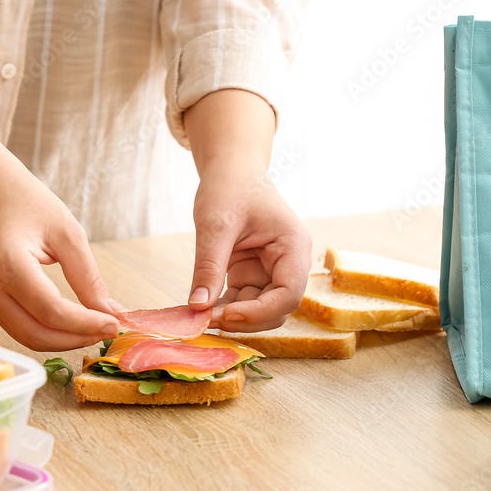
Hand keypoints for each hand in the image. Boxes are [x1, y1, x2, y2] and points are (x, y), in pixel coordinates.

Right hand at [0, 89, 121, 350]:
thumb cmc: (26, 203)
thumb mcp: (67, 233)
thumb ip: (88, 277)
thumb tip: (111, 312)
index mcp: (7, 263)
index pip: (50, 310)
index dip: (84, 324)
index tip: (114, 324)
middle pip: (35, 333)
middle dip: (75, 339)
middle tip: (107, 331)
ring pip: (26, 337)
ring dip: (62, 340)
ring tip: (95, 330)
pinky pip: (20, 327)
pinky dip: (49, 332)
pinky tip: (74, 325)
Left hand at [183, 89, 310, 331]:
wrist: (231, 169)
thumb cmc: (229, 186)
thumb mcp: (216, 224)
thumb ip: (209, 266)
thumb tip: (197, 307)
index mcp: (293, 246)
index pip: (288, 294)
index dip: (259, 312)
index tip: (222, 314)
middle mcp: (289, 263)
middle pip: (277, 308)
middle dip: (244, 319)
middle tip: (204, 320)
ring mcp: (272, 270)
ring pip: (260, 310)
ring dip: (233, 317)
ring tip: (198, 316)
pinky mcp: (253, 273)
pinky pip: (244, 300)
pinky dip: (224, 307)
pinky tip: (201, 308)